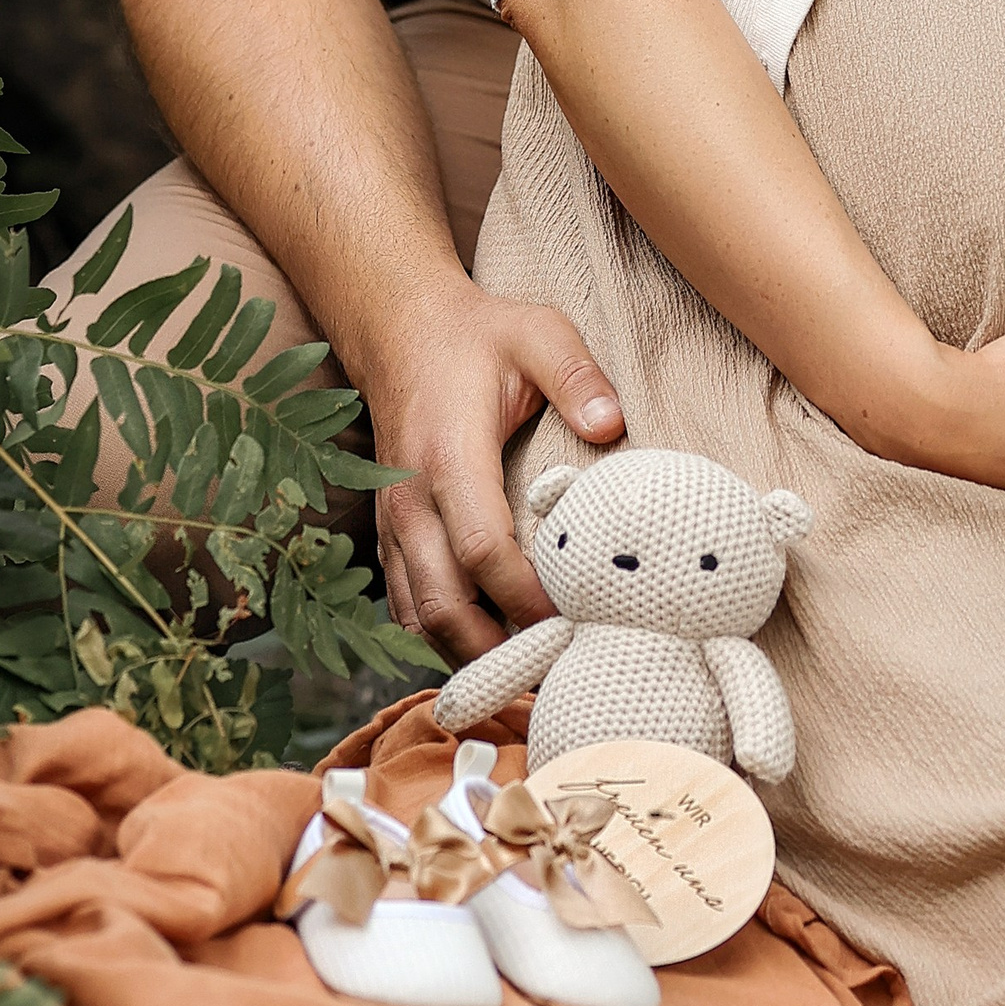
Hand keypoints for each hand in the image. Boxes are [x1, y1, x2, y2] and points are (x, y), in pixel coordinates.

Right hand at [361, 285, 626, 663]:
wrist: (399, 329)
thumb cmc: (475, 336)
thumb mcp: (537, 332)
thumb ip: (578, 376)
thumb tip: (613, 426)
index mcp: (449, 456)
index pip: (480, 549)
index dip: (524, 598)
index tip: (571, 623)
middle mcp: (411, 499)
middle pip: (443, 604)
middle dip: (495, 652)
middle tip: (555, 675)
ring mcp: (394, 521)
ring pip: (418, 616)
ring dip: (467, 655)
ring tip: (528, 677)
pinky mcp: (391, 532)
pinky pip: (407, 602)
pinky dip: (442, 636)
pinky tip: (490, 648)